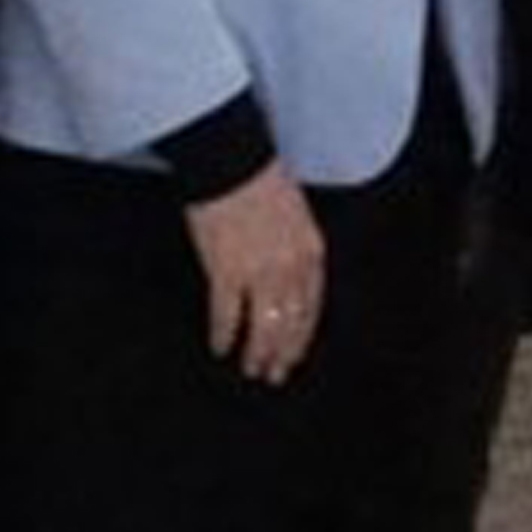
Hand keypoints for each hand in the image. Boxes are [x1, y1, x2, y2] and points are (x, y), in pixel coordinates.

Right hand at [186, 165, 331, 384]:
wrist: (231, 158)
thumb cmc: (259, 176)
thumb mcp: (294, 213)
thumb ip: (294, 248)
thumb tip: (284, 278)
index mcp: (310, 252)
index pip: (311, 307)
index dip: (302, 336)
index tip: (294, 354)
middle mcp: (290, 268)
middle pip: (290, 323)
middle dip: (282, 353)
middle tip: (273, 373)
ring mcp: (258, 272)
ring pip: (263, 326)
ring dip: (257, 351)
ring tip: (249, 368)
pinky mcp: (225, 271)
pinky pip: (227, 314)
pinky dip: (224, 334)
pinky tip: (220, 347)